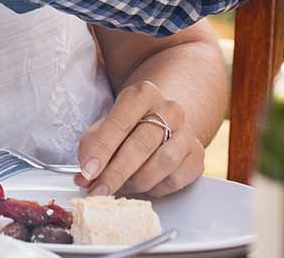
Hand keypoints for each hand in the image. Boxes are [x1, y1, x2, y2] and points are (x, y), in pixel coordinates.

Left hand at [75, 80, 203, 198]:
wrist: (162, 120)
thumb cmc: (128, 124)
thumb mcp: (106, 124)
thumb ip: (93, 147)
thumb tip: (85, 177)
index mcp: (143, 94)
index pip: (120, 122)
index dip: (102, 149)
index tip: (88, 172)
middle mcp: (169, 110)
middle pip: (141, 145)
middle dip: (115, 173)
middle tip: (98, 189)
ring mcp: (187, 132)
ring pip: (162, 164)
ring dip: (135, 182)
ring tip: (118, 186)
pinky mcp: (197, 155)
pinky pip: (176, 180)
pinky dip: (155, 188)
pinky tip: (142, 185)